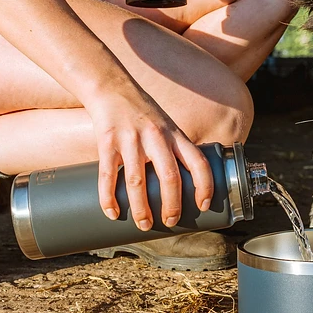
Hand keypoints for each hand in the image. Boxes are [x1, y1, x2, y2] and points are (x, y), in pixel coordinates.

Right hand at [87, 87, 213, 230]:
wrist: (111, 88)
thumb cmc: (142, 111)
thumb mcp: (167, 125)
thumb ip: (175, 150)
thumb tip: (183, 185)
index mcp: (175, 134)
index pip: (198, 162)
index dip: (205, 186)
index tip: (203, 205)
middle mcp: (156, 137)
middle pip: (170, 177)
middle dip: (172, 205)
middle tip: (171, 221)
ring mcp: (130, 140)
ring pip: (137, 182)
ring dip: (141, 208)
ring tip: (144, 224)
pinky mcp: (107, 143)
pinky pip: (108, 176)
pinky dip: (109, 198)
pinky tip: (112, 213)